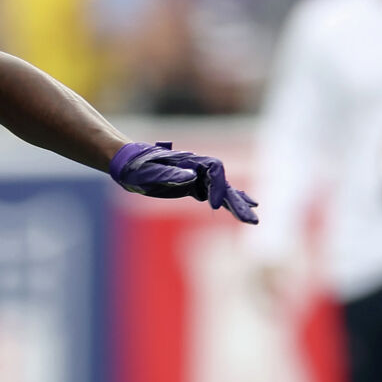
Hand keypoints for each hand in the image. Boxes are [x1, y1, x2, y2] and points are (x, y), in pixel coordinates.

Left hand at [109, 141, 258, 222]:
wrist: (129, 164)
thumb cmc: (137, 166)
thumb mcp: (150, 171)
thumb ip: (170, 174)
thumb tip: (191, 176)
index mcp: (190, 161)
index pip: (215, 170)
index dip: (219, 187)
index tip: (216, 206)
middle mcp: (198, 168)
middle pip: (224, 184)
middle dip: (237, 202)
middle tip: (251, 219)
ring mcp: (197, 178)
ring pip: (222, 192)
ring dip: (238, 206)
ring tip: (253, 220)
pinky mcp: (193, 187)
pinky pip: (215, 195)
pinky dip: (229, 202)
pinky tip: (241, 208)